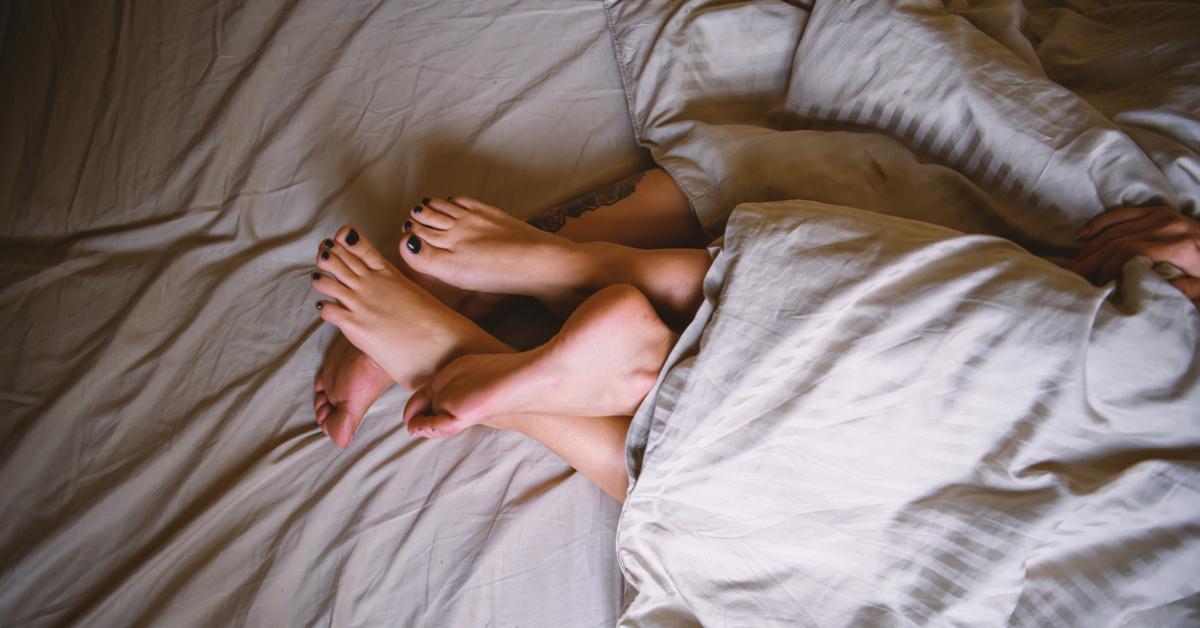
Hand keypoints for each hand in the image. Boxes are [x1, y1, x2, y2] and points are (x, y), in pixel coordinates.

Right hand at [1069, 206, 1199, 305]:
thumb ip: (1183, 291)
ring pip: (1115, 229)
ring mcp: (1161, 216)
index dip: (1106, 268)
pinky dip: (1099, 223)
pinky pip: (1121, 213)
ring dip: (1091, 247)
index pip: (1128, 252)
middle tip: (1071, 276)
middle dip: (1091, 260)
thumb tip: (1148, 291)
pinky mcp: (1158, 211)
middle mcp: (1167, 227)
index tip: (1095, 285)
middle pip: (1117, 241)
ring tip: (1074, 263)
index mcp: (1178, 247)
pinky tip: (1082, 236)